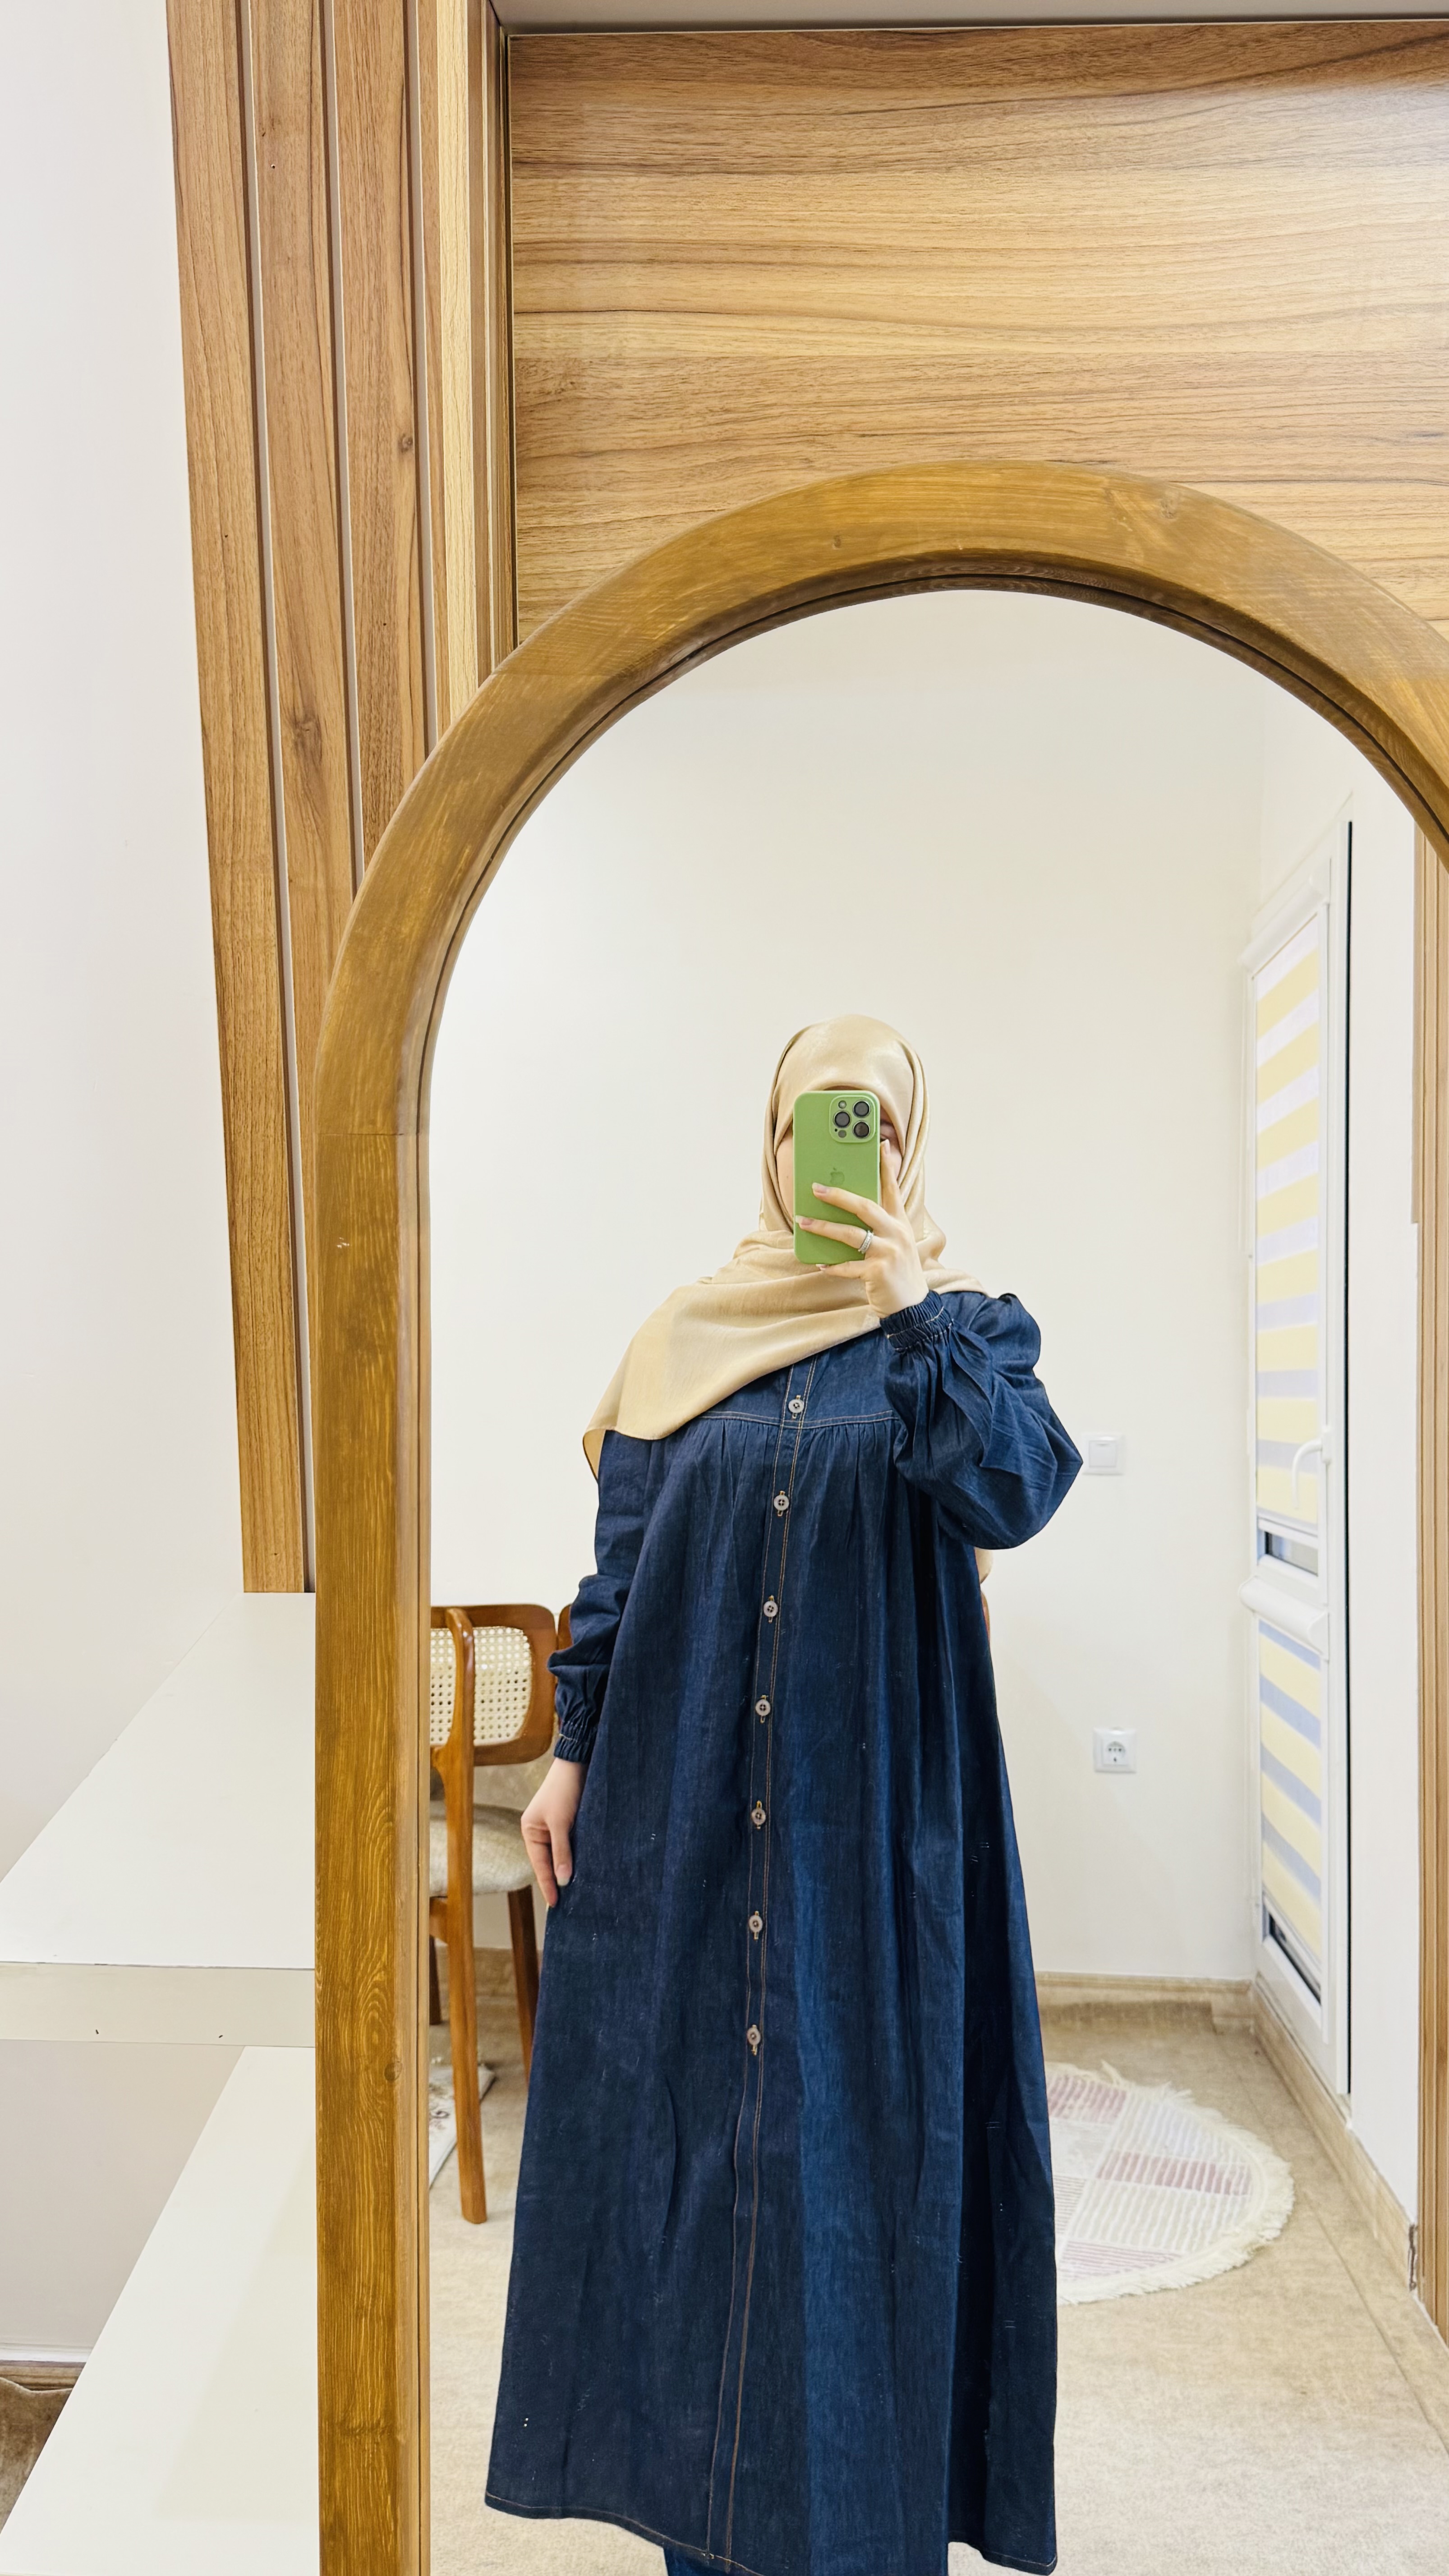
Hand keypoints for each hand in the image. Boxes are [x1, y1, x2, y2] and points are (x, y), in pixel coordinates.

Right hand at [521, 1757, 584, 1906]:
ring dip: (568, 1870)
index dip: (548, 1885)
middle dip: (557, 1880)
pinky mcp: (569, 1824)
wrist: (578, 1763)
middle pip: (548, 1862)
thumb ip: (562, 1852)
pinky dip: (576, 1858)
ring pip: (561, 1856)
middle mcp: (540, 1832)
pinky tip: (584, 1870)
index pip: (540, 1865)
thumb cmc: (564, 1790)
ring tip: (577, 1893)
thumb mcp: (561, 1823)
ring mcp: (554, 1828)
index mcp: (530, 1831)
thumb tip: (563, 1881)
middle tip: (568, 1905)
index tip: (555, 1905)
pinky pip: (570, 1847)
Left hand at [799, 1150, 928, 1317]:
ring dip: (823, 1227)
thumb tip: (847, 1211)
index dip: (886, 1166)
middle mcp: (896, 1234)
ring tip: (802, 1221)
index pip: (892, 1189)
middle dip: (838, 1195)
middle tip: (815, 1187)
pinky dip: (831, 1265)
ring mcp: (888, 1253)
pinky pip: (847, 1266)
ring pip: (850, 1234)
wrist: (911, 1306)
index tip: (879, 1145)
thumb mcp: (895, 1244)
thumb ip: (879, 1226)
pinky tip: (818, 1262)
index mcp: (900, 1223)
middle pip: (864, 1206)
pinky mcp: (878, 1272)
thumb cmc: (897, 1272)